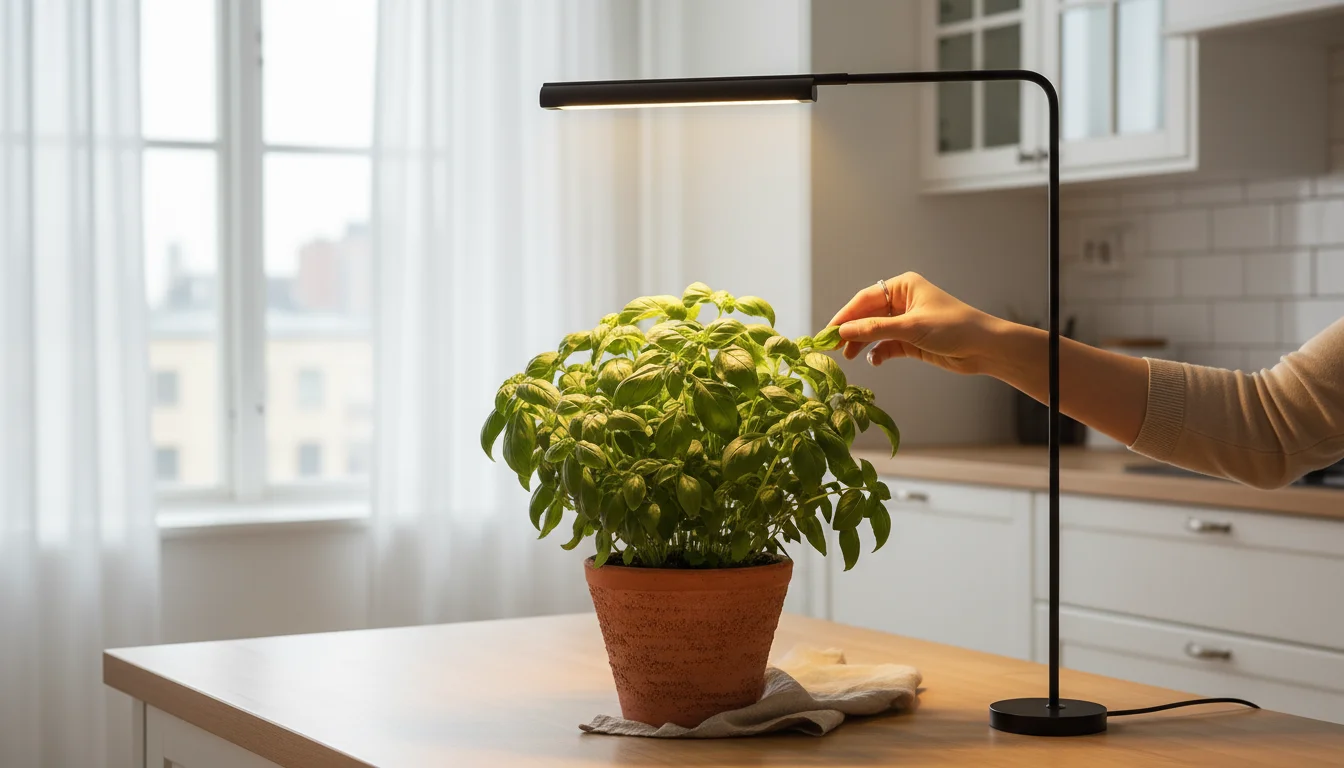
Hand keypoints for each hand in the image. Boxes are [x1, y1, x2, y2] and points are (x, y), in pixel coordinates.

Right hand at [827, 272, 1006, 375]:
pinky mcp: (912, 341)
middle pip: (867, 315)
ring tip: (849, 357)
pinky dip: (878, 353)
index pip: (865, 299)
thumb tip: (842, 331)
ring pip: (875, 332)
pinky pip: (886, 345)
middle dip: (851, 331)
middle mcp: (903, 301)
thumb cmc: (953, 327)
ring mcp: (907, 321)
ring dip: (862, 343)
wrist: (985, 348)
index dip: (845, 316)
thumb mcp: (910, 327)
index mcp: (903, 286)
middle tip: (833, 347)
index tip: (828, 332)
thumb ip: (874, 329)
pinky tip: (874, 360)